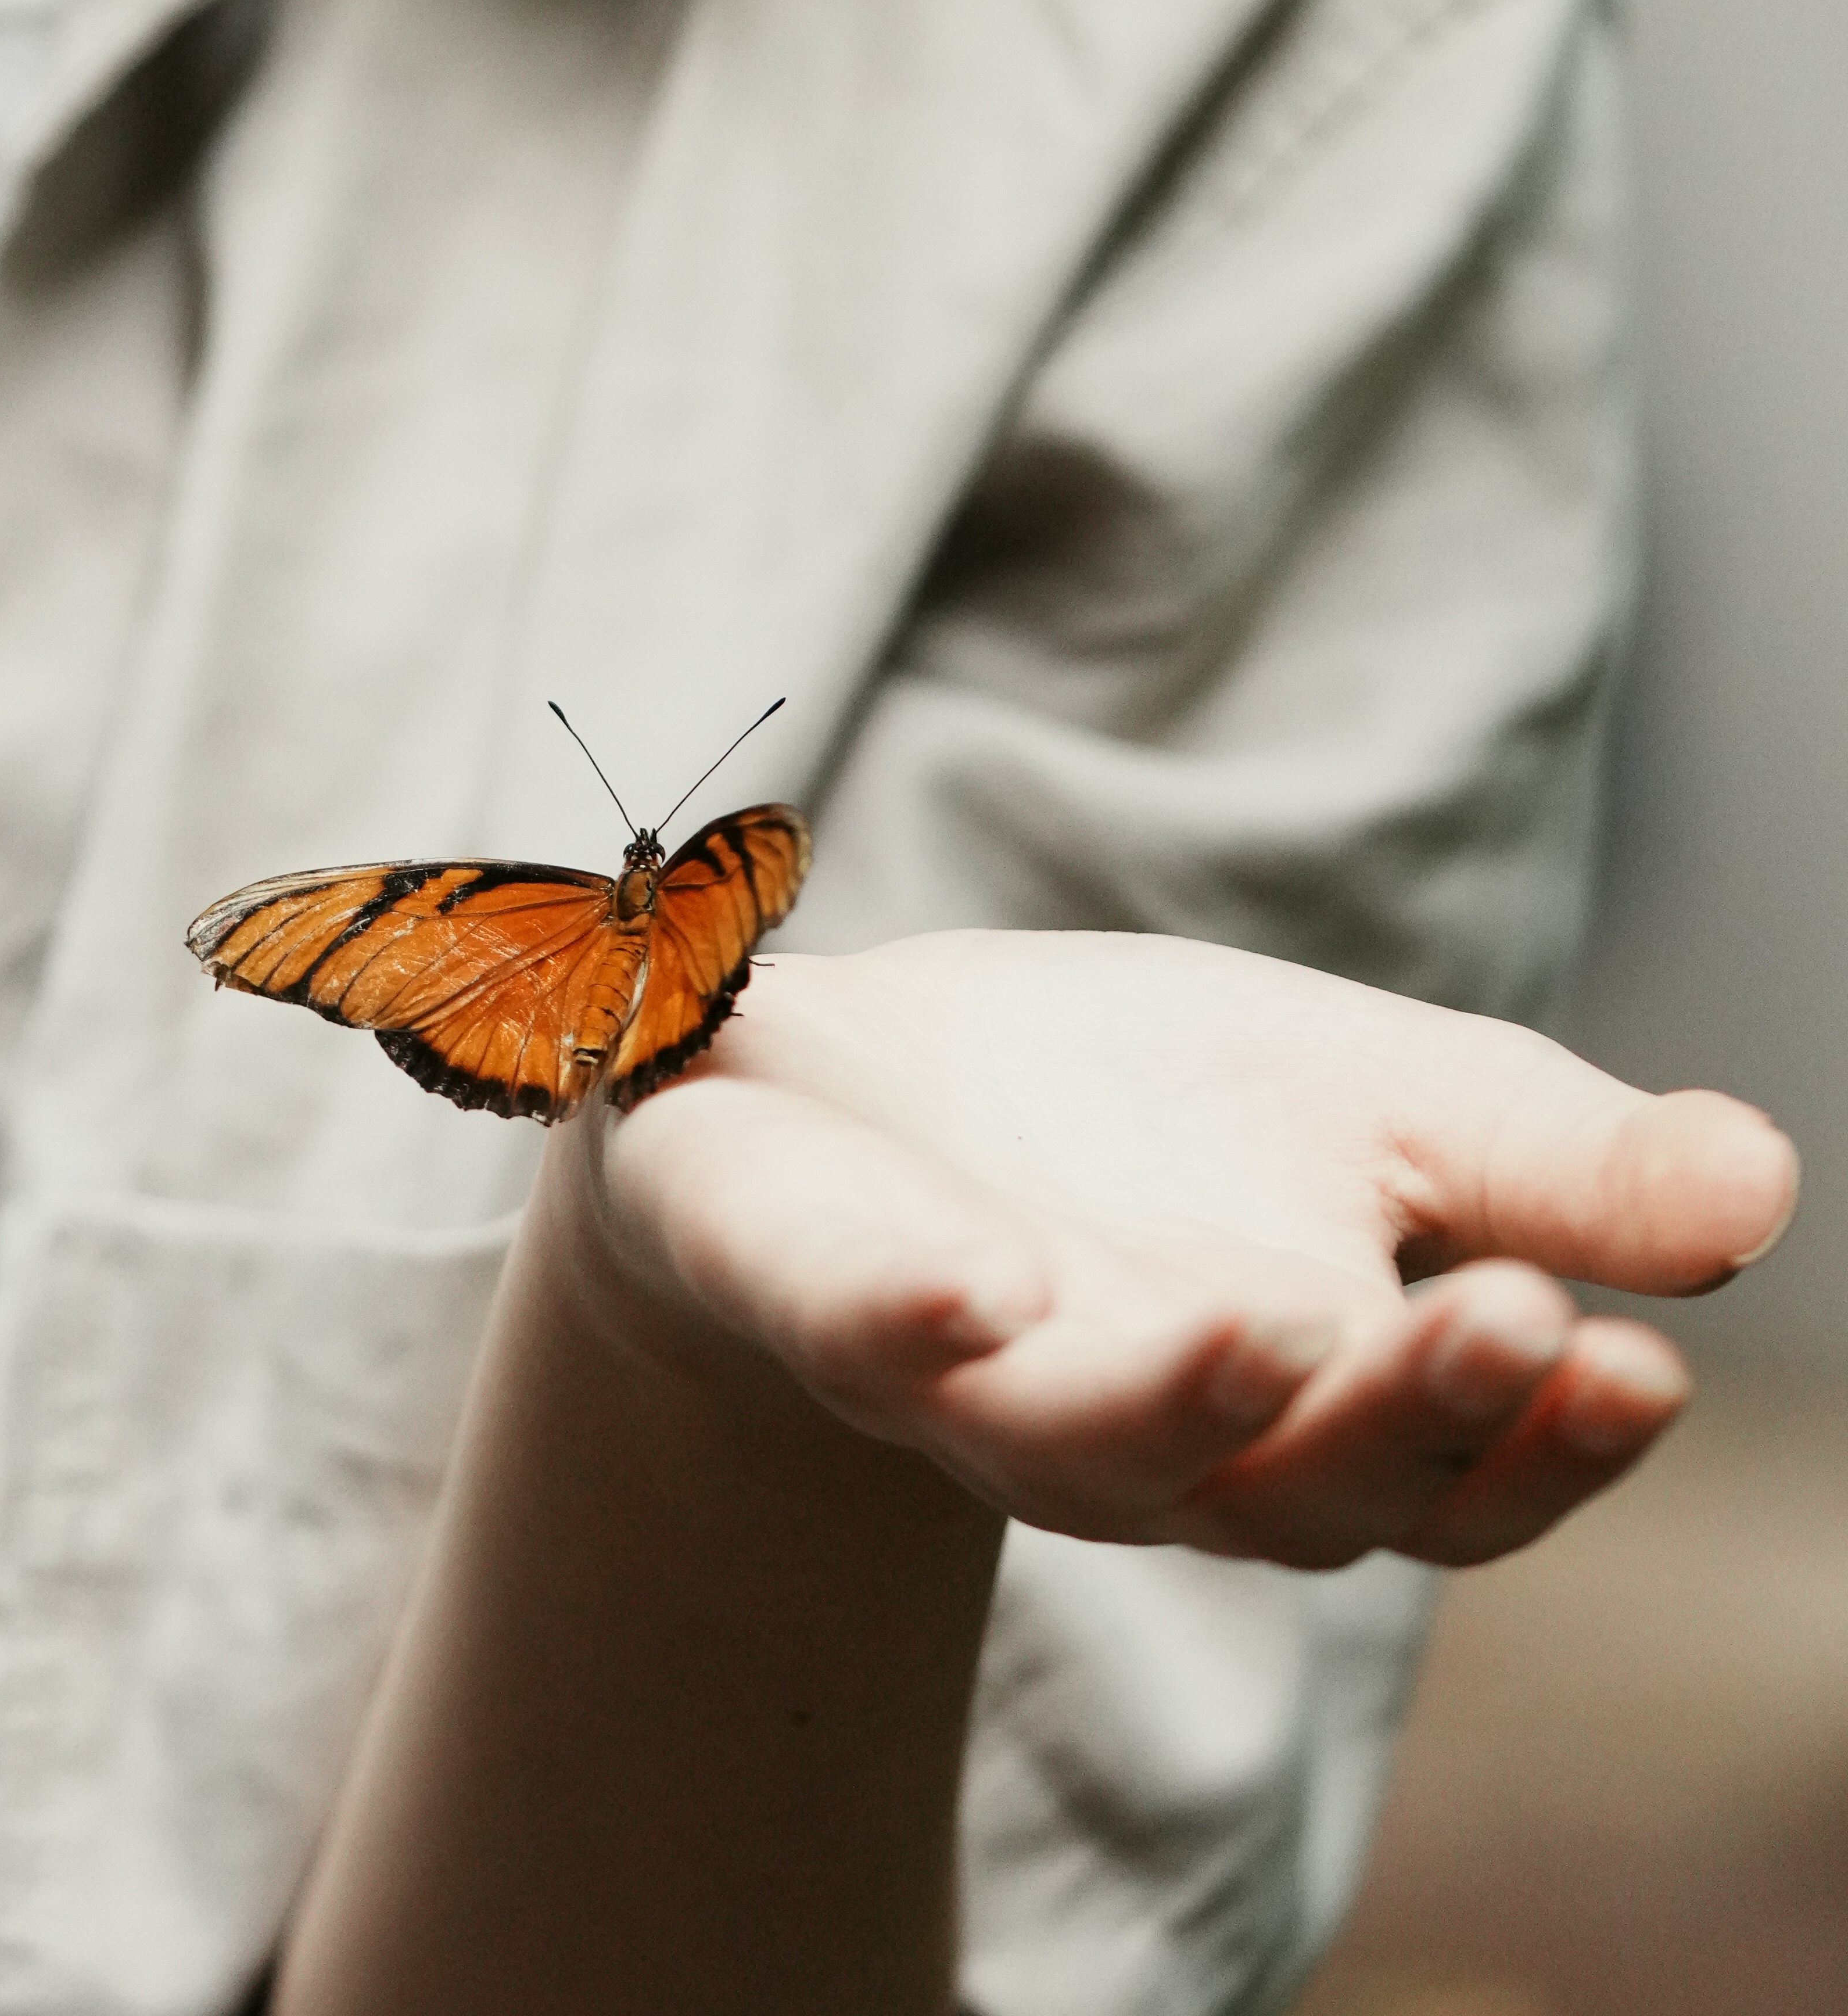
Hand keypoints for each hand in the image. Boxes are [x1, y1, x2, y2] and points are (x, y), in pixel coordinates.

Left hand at [584, 930, 1799, 1567]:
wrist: (853, 1058)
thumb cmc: (1125, 1107)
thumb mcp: (1370, 1095)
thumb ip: (1548, 1162)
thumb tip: (1758, 1187)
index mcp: (1291, 1411)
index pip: (1447, 1482)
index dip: (1545, 1445)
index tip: (1633, 1355)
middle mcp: (1128, 1436)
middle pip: (1289, 1493)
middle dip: (1400, 1413)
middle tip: (1507, 1310)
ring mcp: (950, 1378)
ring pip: (1077, 1452)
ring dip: (1183, 1402)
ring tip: (1276, 1322)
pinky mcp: (799, 1280)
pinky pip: (847, 1330)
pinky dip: (908, 1317)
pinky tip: (978, 1287)